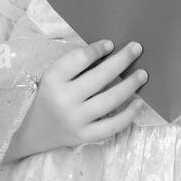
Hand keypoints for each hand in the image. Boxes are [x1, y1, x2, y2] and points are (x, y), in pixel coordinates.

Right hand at [4, 39, 146, 161]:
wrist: (37, 130)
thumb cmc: (51, 96)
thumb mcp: (55, 76)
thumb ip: (77, 65)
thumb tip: (112, 51)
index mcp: (53, 80)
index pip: (79, 59)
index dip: (97, 49)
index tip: (111, 43)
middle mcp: (64, 100)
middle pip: (99, 77)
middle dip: (121, 61)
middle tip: (137, 48)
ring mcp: (75, 120)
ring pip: (109, 100)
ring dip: (129, 85)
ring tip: (143, 74)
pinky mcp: (85, 136)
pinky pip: (112, 126)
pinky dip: (128, 114)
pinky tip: (138, 102)